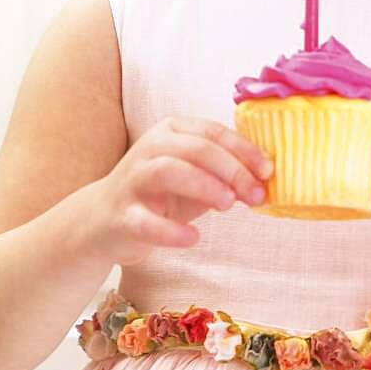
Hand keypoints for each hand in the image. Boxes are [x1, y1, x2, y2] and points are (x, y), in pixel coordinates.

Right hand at [87, 115, 272, 266]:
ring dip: (204, 185)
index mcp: (171, 131)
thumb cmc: (159, 194)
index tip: (268, 171)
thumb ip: (227, 175)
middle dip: (232, 169)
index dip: (244, 150)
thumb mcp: (196, 177)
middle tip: (256, 193)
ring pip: (168, 170)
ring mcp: (133, 181)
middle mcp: (150, 149)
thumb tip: (267, 180)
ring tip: (228, 205)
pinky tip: (193, 238)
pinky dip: (171, 230)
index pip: (212, 132)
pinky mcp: (121, 216)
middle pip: (195, 148)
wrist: (102, 221)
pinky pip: (145, 221)